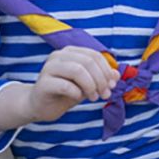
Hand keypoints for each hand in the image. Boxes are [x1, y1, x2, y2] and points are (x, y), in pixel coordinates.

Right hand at [0, 46, 118, 130]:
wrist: (41, 106)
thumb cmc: (66, 93)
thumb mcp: (88, 84)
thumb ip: (101, 77)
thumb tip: (117, 75)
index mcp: (70, 52)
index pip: (95, 55)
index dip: (107, 70)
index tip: (112, 85)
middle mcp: (58, 56)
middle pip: (88, 62)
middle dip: (101, 79)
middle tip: (105, 94)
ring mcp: (48, 68)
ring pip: (77, 70)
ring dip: (90, 86)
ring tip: (94, 97)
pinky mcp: (43, 83)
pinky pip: (65, 85)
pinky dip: (76, 93)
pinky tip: (77, 98)